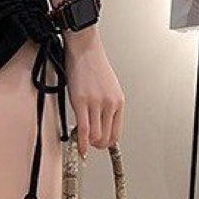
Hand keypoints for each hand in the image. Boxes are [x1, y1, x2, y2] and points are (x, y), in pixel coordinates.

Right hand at [63, 27, 124, 157]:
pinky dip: (81, 143)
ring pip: (96, 137)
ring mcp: (96, 104)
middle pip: (106, 137)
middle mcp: (110, 104)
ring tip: (83, 143)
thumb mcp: (108, 88)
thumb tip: (101, 124)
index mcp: (118, 102)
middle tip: (90, 145)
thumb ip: (107, 106)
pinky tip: (80, 148)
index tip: (100, 145)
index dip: (107, 143)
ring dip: (89, 144)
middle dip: (97, 145)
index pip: (116, 133)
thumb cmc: (93, 66)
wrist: (85, 49)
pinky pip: (84, 130)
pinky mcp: (81, 102)